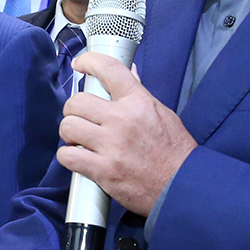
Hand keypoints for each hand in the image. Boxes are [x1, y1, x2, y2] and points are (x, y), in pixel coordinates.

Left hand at [57, 52, 196, 215]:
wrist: (182, 187)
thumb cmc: (174, 152)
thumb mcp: (162, 114)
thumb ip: (139, 94)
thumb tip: (129, 72)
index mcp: (139, 103)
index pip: (109, 69)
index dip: (89, 62)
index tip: (80, 64)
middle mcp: (122, 120)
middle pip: (77, 101)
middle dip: (74, 109)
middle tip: (82, 117)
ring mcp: (111, 146)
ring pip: (68, 126)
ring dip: (70, 133)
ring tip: (80, 138)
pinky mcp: (103, 170)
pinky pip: (67, 155)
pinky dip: (68, 156)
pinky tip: (79, 156)